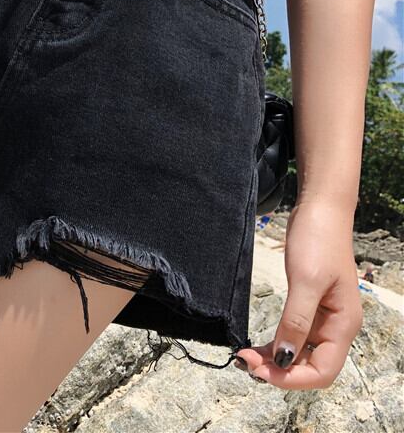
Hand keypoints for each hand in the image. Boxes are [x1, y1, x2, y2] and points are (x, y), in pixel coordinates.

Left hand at [235, 200, 362, 388]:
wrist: (320, 209)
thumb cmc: (318, 240)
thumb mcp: (306, 280)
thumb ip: (297, 321)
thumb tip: (284, 358)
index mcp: (343, 325)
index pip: (322, 371)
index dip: (291, 378)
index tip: (259, 370)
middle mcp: (336, 327)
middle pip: (310, 366)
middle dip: (279, 370)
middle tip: (244, 361)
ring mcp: (323, 317)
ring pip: (299, 353)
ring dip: (275, 359)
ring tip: (245, 356)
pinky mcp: (310, 305)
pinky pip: (294, 335)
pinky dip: (276, 343)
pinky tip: (257, 345)